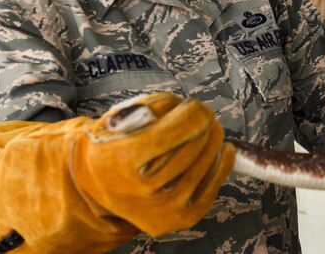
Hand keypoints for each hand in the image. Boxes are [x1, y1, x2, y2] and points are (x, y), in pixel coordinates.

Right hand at [0, 93, 234, 252]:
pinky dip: (222, 164)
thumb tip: (189, 109)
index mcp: (121, 162)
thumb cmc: (114, 144)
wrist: (100, 187)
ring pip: (204, 164)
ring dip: (214, 139)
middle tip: (205, 113)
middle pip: (190, 147)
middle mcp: (140, 191)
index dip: (190, 113)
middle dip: (204, 123)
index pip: (169, 132)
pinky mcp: (180, 219)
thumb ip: (152, 107)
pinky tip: (225, 148)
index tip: (195, 104)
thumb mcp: (120, 119)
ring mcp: (162, 210)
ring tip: (213, 128)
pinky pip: (212, 188)